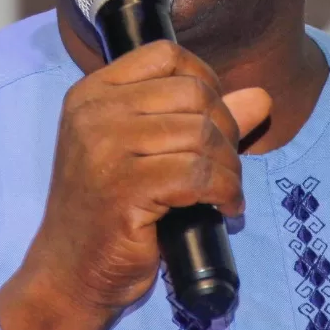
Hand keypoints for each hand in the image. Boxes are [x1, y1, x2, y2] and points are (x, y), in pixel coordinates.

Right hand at [0, 41, 269, 329]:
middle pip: (193, 94)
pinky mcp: (124, 189)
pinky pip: (200, 175)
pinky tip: (225, 208)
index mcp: (92, 94)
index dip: (205, 81)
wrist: (69, 273)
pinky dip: (226, 191)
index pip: (166, 56)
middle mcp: (94, 113)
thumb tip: (260, 97)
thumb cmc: (108, 212)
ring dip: (229, 166)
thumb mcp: (149, 154)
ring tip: (225, 190)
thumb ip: (199, 119)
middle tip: (224, 165)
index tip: (213, 119)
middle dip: (225, 129)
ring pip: (201, 133)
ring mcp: (105, 150)